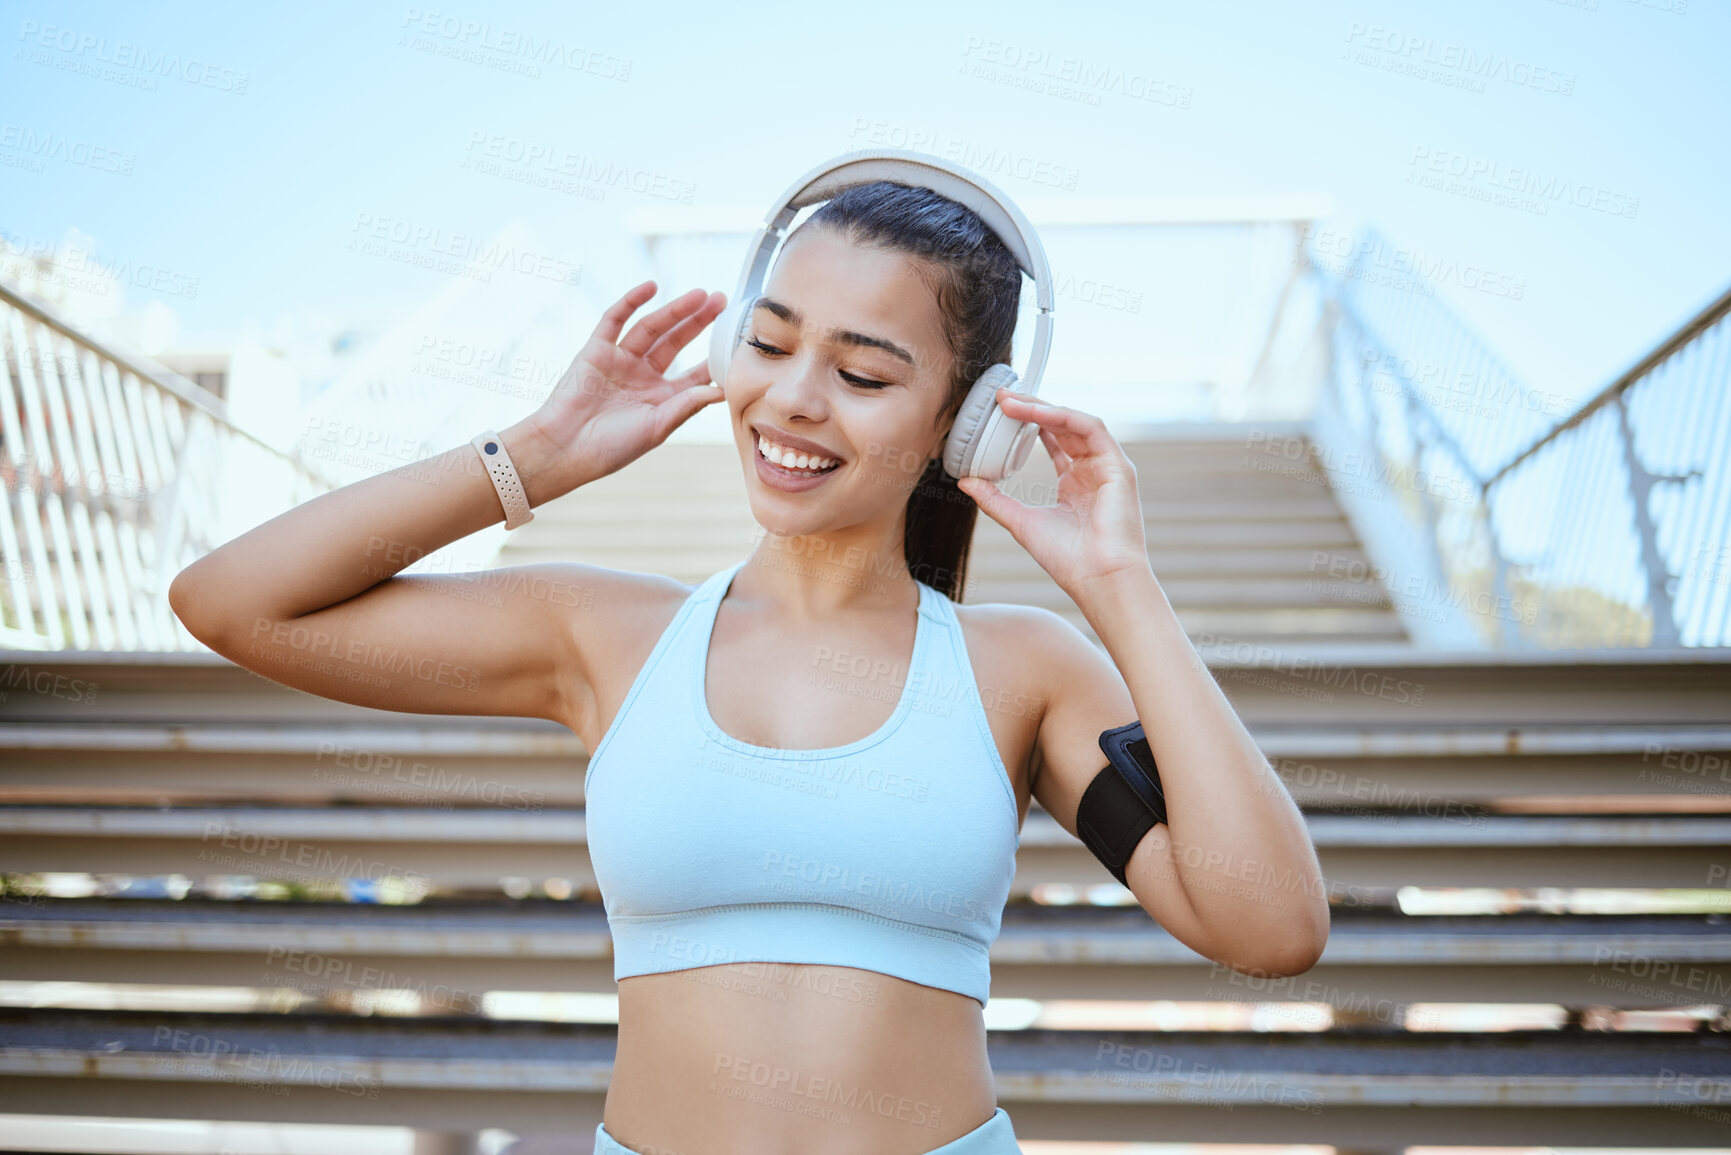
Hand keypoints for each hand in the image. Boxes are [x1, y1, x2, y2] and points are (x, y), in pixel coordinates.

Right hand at [525, 281, 726, 487]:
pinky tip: (651, 287)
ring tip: (700, 294)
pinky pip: (614, 320)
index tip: (736, 341)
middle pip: (676, 342)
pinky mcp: (596, 350)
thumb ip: (687, 404)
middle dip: (699, 321)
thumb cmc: (611, 447)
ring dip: (675, 310)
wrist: (565, 447)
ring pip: (652, 328)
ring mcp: (619, 360)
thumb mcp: (656, 427)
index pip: (694, 373)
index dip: (714, 357)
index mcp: (661, 398)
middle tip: (722, 300)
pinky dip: (631, 302)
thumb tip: (721, 390)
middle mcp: (643, 376)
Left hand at [955, 387, 1151, 598]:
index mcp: (1075, 484)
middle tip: (1001, 398)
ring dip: (1043, 408)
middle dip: (1031, 408)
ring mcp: (1108, 467)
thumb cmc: (1068, 559)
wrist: (1098, 580)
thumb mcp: (1021, 522)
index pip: (1052, 441)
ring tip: (1011, 401)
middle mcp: (1092, 471)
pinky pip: (1091, 429)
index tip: (999, 412)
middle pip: (1062, 426)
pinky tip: (1037, 413)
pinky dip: (1063, 417)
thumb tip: (966, 481)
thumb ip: (995, 500)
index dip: (1027, 423)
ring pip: (1075, 422)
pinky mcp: (1119, 467)